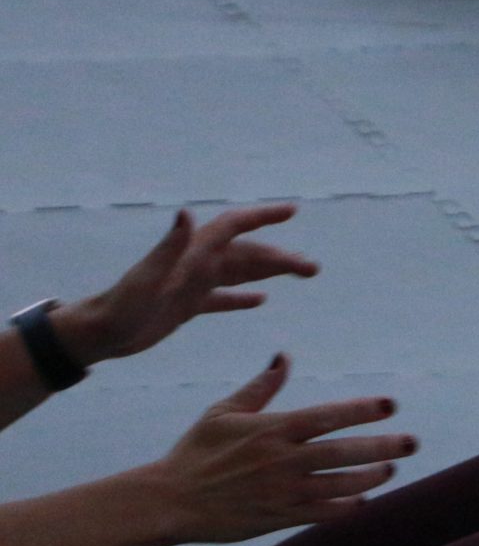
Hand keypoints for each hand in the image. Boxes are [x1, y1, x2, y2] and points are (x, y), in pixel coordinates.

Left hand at [53, 203, 316, 368]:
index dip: (262, 217)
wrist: (99, 334)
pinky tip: (260, 301)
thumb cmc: (121, 308)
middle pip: (246, 254)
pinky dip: (242, 297)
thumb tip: (187, 213)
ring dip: (270, 272)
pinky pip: (223, 298)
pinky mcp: (187, 305)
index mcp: (192, 255)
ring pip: (240, 273)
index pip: (233, 227)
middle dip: (281, 257)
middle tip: (313, 268)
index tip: (291, 212)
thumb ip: (169, 246)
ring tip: (302, 275)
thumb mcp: (147, 279)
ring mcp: (193, 285)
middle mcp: (196, 265)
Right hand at [143, 354, 413, 544]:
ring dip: (371, 477)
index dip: (362, 411)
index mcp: (271, 430)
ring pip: (341, 485)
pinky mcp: (279, 518)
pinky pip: (323, 514)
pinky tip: (364, 499)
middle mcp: (281, 461)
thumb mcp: (223, 413)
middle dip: (383, 447)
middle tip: (412, 442)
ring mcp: (282, 492)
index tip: (390, 405)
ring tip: (391, 469)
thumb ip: (260, 387)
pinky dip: (347, 507)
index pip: (327, 417)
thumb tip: (284, 357)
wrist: (168, 502)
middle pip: (344, 452)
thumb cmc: (195, 452)